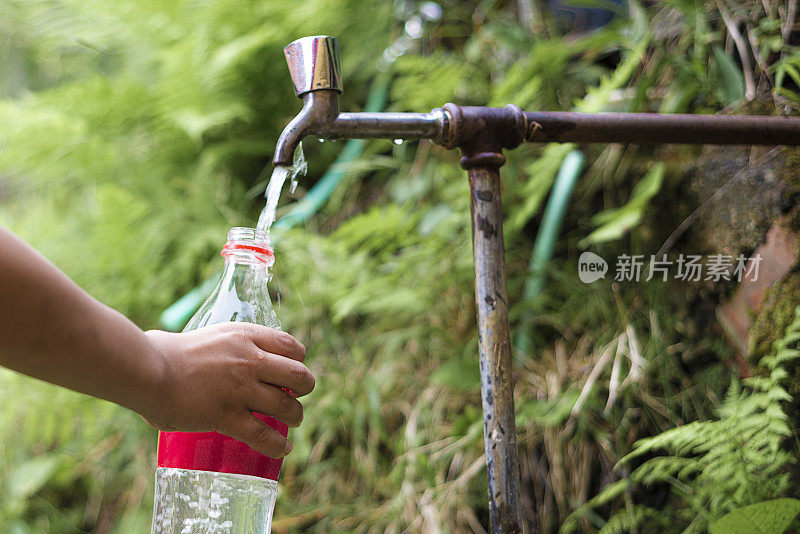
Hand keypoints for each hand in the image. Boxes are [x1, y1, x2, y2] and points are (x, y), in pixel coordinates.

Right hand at [141, 322, 313, 457]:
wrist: (148, 370)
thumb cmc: (168, 352)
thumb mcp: (212, 335)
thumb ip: (232, 345)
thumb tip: (234, 353)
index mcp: (245, 336)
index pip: (292, 346)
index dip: (299, 361)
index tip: (293, 371)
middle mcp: (249, 360)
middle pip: (298, 376)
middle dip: (305, 388)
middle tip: (298, 396)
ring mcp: (240, 389)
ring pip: (286, 406)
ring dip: (295, 416)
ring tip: (293, 421)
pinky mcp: (227, 416)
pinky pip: (263, 435)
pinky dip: (278, 445)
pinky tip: (284, 449)